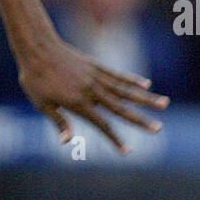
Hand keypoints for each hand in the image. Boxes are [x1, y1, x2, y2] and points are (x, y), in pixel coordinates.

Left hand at [17, 35, 168, 151]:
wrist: (37, 49)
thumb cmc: (35, 79)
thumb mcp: (42, 104)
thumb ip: (59, 122)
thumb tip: (67, 142)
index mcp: (78, 103)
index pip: (102, 125)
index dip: (115, 139)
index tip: (128, 151)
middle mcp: (91, 91)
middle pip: (121, 109)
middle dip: (141, 120)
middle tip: (159, 128)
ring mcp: (96, 77)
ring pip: (125, 90)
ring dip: (146, 98)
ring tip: (164, 103)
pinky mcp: (96, 65)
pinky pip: (117, 74)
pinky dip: (132, 79)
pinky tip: (146, 84)